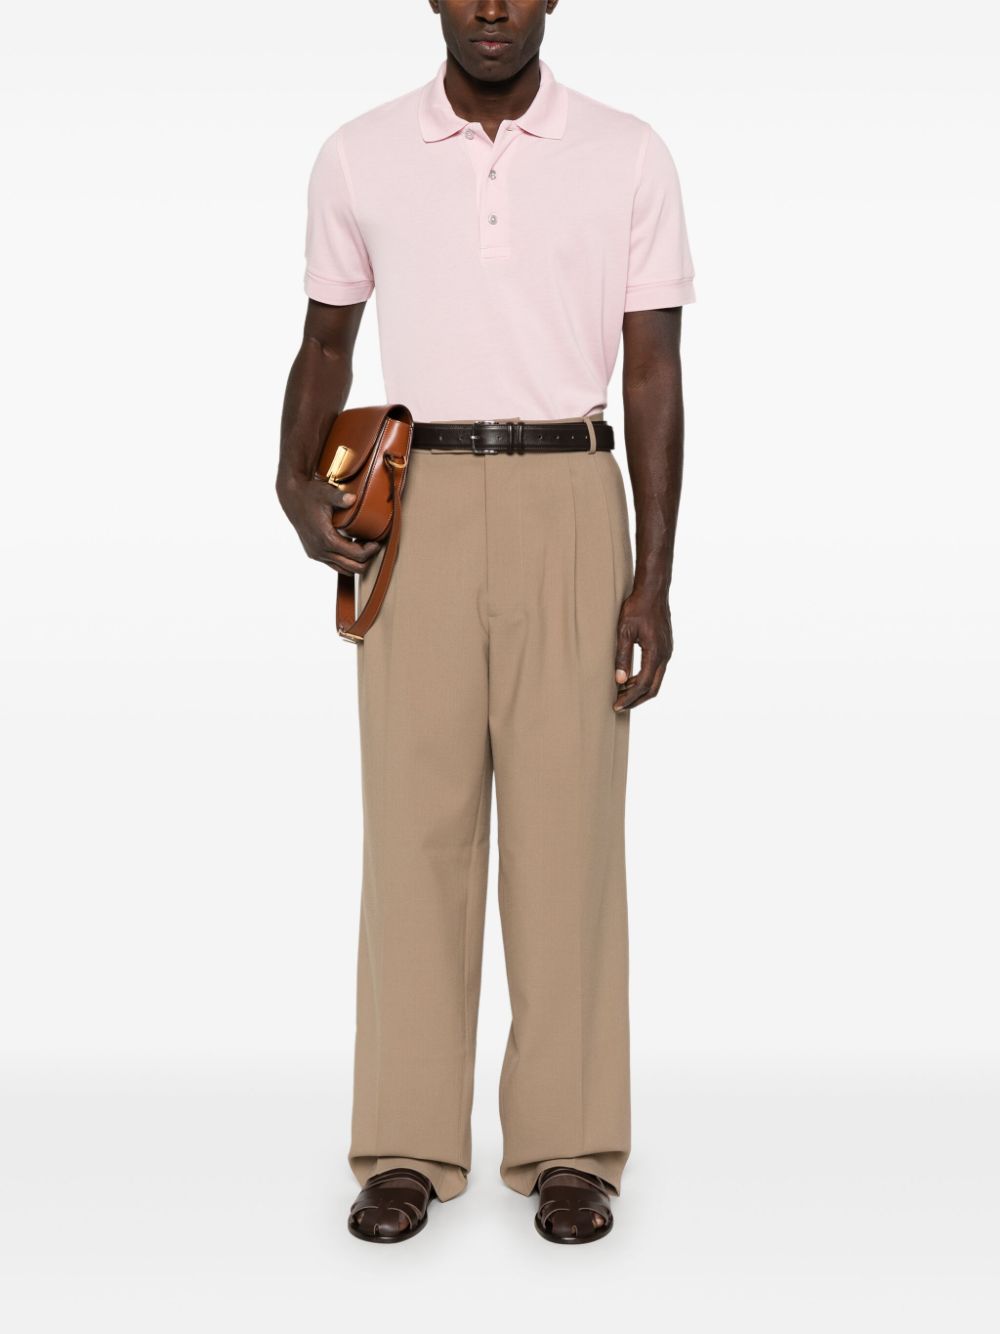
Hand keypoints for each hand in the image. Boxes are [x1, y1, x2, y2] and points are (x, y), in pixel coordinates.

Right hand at [276, 473, 381, 575]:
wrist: (291, 497)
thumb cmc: (311, 494)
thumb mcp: (326, 493)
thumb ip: (340, 497)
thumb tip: (353, 498)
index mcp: (326, 539)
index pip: (356, 555)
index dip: (371, 551)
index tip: (377, 542)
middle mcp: (321, 550)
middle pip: (353, 567)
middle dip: (367, 559)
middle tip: (373, 545)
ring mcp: (316, 554)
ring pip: (344, 570)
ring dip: (357, 562)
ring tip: (363, 546)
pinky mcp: (314, 554)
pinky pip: (335, 565)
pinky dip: (346, 561)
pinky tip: (352, 547)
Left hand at [613, 591, 672, 711]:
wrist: (653, 591)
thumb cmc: (637, 608)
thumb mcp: (624, 632)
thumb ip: (622, 657)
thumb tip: (620, 680)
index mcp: (656, 653)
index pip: (644, 685)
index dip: (630, 698)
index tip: (616, 705)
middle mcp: (665, 655)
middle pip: (653, 688)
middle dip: (636, 700)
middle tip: (619, 705)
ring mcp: (667, 651)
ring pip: (656, 680)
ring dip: (640, 689)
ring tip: (621, 693)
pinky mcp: (665, 647)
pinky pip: (656, 670)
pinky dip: (644, 679)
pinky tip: (630, 678)